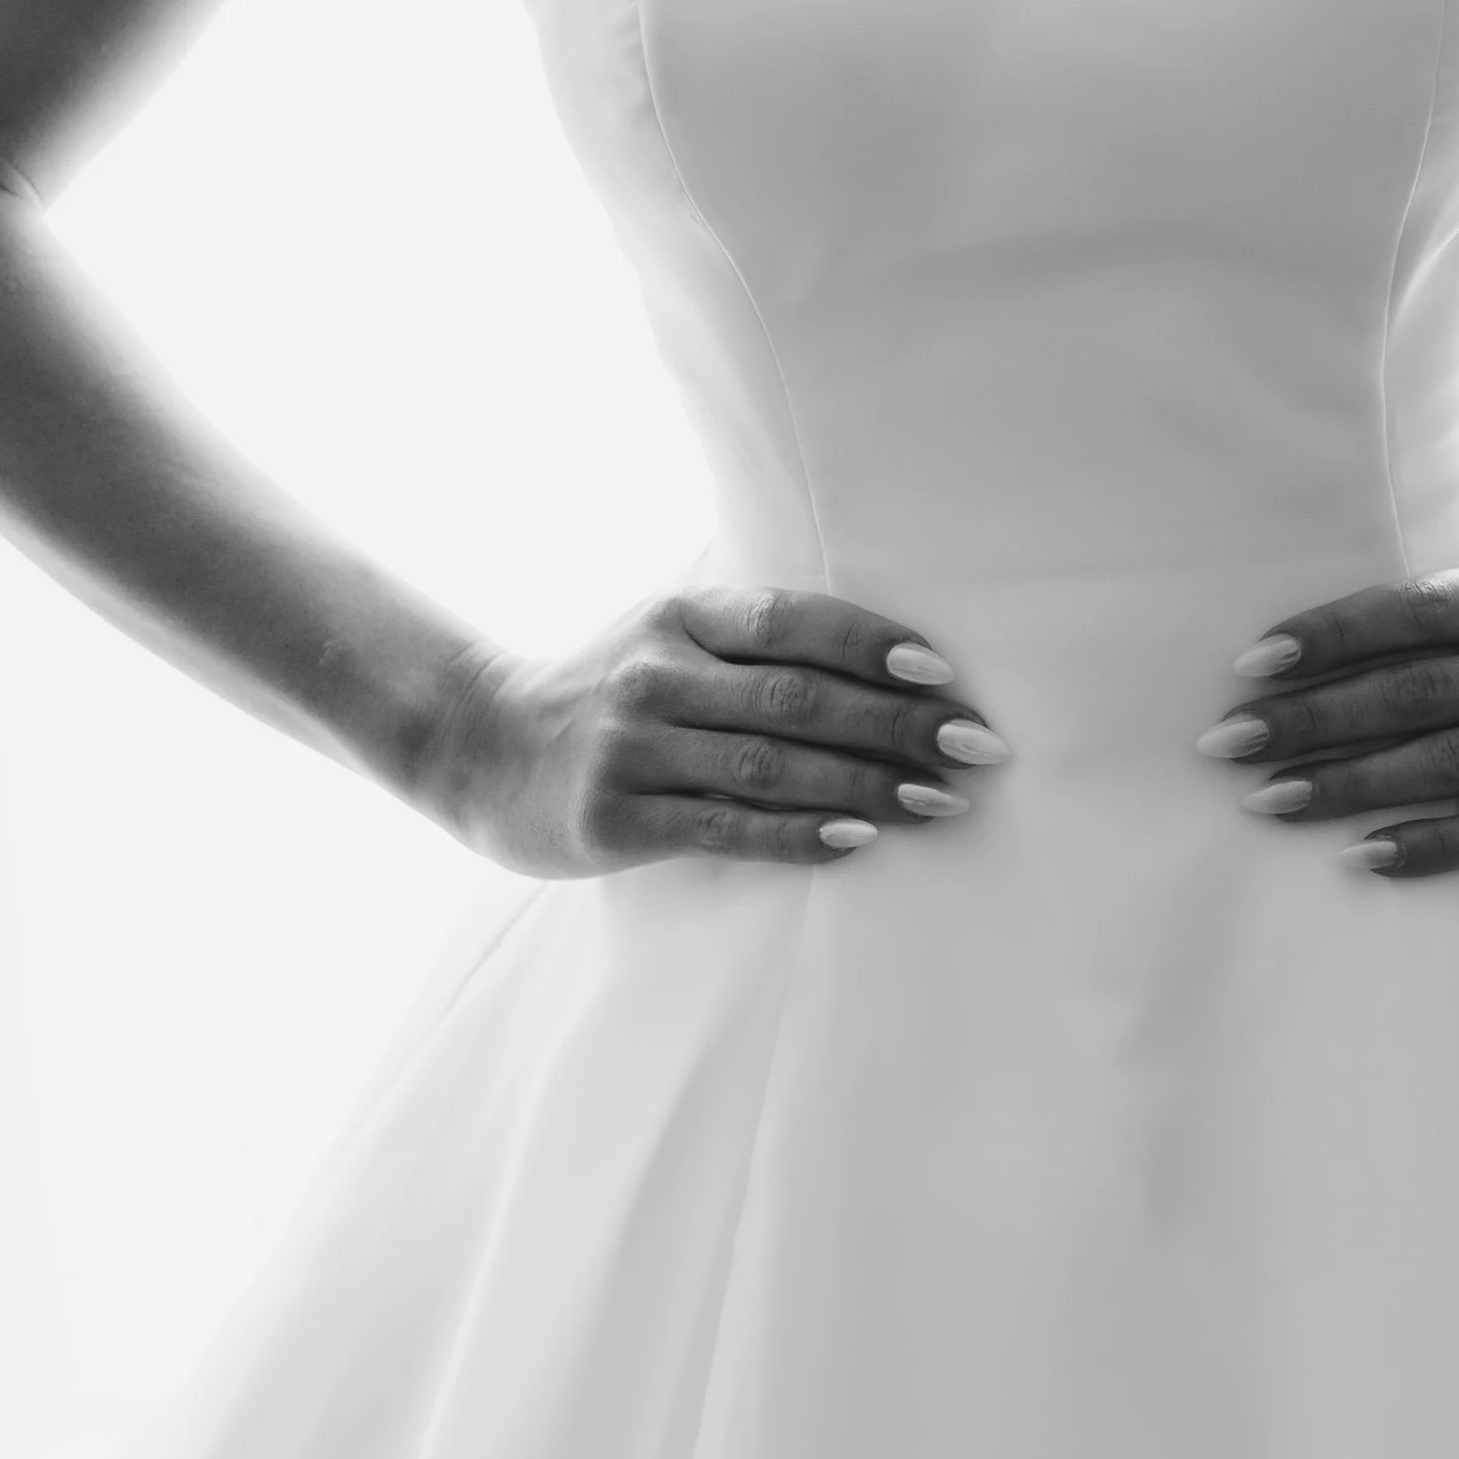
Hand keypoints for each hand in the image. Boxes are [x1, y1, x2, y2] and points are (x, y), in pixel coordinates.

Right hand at [412, 582, 1010, 876]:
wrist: (481, 750)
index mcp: (679, 618)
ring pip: (771, 766)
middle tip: (977, 747)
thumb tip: (895, 661)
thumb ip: (753, 642)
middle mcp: (655, 674)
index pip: (791, 620)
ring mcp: (631, 748)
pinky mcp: (615, 819)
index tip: (943, 672)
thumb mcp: (667, 641)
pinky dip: (798, 834)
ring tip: (941, 801)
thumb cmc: (610, 695)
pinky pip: (726, 829)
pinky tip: (859, 841)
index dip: (870, 643)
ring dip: (867, 785)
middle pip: (797, 697)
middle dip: (898, 723)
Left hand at [1198, 513, 1458, 879]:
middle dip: (1308, 718)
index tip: (1251, 662)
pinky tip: (1363, 860)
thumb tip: (1428, 461)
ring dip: (1347, 787)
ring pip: (1445, 764)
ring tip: (1266, 803)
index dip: (1328, 635)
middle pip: (1410, 691)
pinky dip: (1430, 847)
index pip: (1412, 609)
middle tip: (1223, 742)